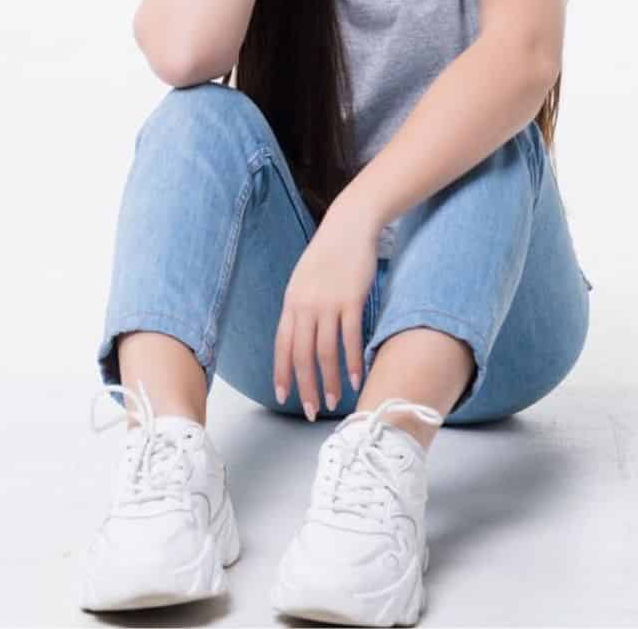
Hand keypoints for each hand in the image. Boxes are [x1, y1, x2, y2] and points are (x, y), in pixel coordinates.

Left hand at [273, 205, 381, 419]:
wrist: (349, 227)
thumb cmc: (327, 255)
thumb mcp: (303, 281)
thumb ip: (300, 308)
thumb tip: (299, 336)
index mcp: (291, 303)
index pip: (282, 346)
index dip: (282, 374)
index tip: (284, 396)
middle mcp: (305, 306)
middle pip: (302, 356)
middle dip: (304, 387)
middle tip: (309, 411)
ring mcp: (328, 304)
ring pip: (325, 352)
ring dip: (328, 381)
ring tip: (332, 402)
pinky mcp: (351, 301)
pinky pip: (350, 338)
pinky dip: (352, 362)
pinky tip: (355, 378)